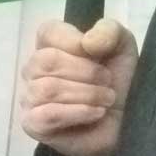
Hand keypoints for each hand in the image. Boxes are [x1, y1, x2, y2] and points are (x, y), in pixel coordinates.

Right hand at [20, 17, 137, 155]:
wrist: (125, 122)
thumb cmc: (117, 82)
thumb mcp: (122, 46)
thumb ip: (109, 31)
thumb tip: (87, 41)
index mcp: (50, 45)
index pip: (48, 32)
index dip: (74, 41)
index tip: (97, 54)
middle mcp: (34, 69)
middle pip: (47, 61)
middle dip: (86, 72)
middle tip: (107, 83)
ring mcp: (30, 97)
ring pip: (48, 89)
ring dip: (87, 94)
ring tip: (106, 100)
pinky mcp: (33, 124)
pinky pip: (47, 115)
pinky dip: (78, 112)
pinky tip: (96, 113)